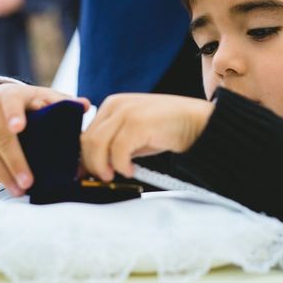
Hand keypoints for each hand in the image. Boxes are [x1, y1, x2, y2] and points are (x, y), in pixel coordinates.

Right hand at [0, 83, 90, 195]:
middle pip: (1, 138)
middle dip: (15, 162)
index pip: (11, 105)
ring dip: (4, 175)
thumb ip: (62, 102)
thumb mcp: (41, 96)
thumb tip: (86, 105)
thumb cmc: (25, 102)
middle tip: (28, 182)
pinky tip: (7, 185)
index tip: (18, 127)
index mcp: (10, 96)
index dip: (14, 115)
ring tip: (20, 191)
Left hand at [80, 93, 213, 180]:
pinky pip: (117, 150)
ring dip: (103, 166)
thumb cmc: (167, 131)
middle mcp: (115, 104)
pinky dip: (120, 165)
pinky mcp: (138, 122)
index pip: (85, 134)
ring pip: (96, 145)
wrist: (199, 122)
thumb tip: (91, 166)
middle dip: (91, 164)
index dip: (84, 157)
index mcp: (111, 105)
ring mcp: (126, 111)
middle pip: (87, 140)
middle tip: (105, 178)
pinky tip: (131, 170)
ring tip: (117, 174)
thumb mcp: (133, 136)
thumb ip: (112, 145)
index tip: (89, 174)